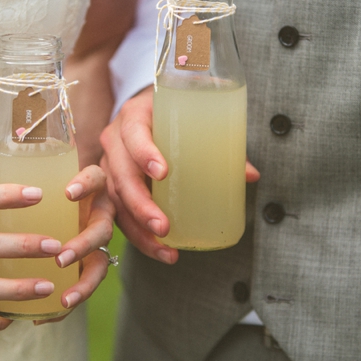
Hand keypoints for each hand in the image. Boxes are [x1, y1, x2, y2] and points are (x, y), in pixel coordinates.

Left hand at [0, 166, 115, 324]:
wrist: (74, 198)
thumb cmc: (49, 193)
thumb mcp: (40, 190)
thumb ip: (17, 200)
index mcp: (89, 190)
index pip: (95, 179)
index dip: (85, 185)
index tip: (67, 194)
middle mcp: (99, 215)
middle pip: (103, 229)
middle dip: (84, 244)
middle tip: (60, 257)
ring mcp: (98, 241)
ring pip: (101, 263)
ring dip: (83, 283)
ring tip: (64, 298)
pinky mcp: (93, 262)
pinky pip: (86, 284)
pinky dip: (69, 299)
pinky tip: (49, 314)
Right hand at [99, 87, 259, 263]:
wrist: (146, 110)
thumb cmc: (173, 112)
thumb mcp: (192, 117)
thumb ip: (220, 140)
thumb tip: (250, 175)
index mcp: (134, 116)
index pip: (134, 133)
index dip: (144, 153)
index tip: (163, 173)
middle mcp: (115, 140)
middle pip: (121, 175)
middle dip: (141, 205)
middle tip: (164, 226)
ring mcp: (110, 165)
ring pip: (116, 200)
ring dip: (138, 229)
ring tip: (165, 249)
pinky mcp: (113, 185)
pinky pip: (119, 212)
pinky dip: (137, 235)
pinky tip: (159, 250)